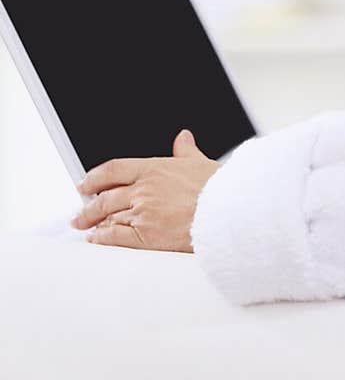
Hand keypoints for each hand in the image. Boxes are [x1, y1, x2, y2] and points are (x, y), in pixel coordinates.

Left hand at [70, 129, 219, 252]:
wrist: (229, 212)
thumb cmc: (220, 189)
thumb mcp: (201, 163)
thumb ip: (186, 151)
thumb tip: (183, 138)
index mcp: (154, 169)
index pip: (114, 169)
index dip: (94, 177)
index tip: (85, 184)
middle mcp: (144, 190)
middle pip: (105, 197)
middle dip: (88, 207)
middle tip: (79, 214)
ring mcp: (143, 213)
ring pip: (108, 218)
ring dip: (95, 225)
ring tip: (88, 229)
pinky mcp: (146, 237)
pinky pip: (115, 238)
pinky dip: (103, 239)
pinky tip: (98, 240)